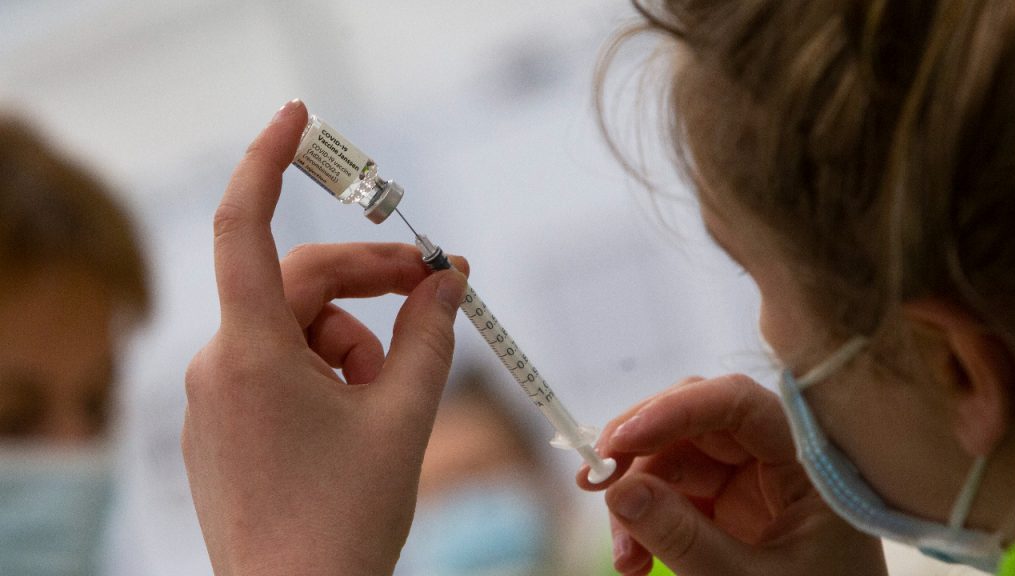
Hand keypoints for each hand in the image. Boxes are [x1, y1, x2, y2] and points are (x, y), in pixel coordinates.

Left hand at [181, 100, 467, 575]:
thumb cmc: (346, 521)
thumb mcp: (404, 416)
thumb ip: (430, 333)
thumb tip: (448, 277)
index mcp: (251, 353)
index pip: (246, 226)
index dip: (269, 160)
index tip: (298, 117)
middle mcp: (217, 365)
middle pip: (299, 283)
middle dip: (371, 280)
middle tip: (435, 285)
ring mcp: (214, 398)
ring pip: (295, 330)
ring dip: (353, 341)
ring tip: (392, 393)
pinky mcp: (223, 424)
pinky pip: (278, 368)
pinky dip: (327, 371)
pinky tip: (360, 413)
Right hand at [577, 375, 887, 575]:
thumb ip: (686, 540)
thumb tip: (619, 491)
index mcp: (807, 463)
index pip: (737, 403)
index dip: (674, 410)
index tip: (619, 442)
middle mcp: (775, 459)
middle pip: (693, 423)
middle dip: (638, 452)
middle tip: (593, 481)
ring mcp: (749, 483)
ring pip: (671, 459)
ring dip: (634, 499)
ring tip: (624, 558)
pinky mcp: (727, 508)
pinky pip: (671, 495)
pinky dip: (645, 522)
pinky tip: (633, 561)